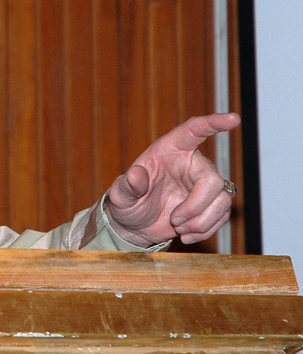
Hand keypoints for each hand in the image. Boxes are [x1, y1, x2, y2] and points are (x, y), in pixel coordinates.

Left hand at [105, 113, 240, 246]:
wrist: (134, 226)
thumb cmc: (127, 204)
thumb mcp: (120, 196)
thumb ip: (127, 185)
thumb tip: (137, 174)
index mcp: (170, 150)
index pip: (194, 130)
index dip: (214, 123)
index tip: (233, 118)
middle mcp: (190, 164)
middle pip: (213, 181)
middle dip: (196, 206)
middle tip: (175, 220)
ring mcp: (202, 184)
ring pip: (223, 201)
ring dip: (201, 221)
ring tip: (178, 228)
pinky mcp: (210, 204)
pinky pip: (222, 216)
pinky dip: (205, 230)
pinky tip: (186, 235)